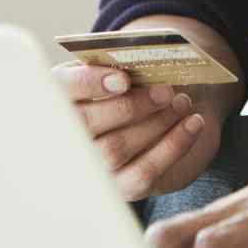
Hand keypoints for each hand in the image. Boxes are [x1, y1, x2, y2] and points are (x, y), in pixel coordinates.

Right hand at [54, 62, 215, 200]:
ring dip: (157, 123)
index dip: (91, 84)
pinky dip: (173, 146)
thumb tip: (134, 59)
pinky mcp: (117, 189)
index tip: (123, 79)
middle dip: (132, 106)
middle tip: (166, 90)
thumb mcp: (104, 70)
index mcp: (54, 98)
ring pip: (117, 148)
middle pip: (89, 124)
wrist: (126, 123)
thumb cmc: (116, 87)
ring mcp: (88, 168)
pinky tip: (193, 124)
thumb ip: (109, 63)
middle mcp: (62, 139)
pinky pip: (144, 172)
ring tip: (182, 101)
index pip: (63, 90)